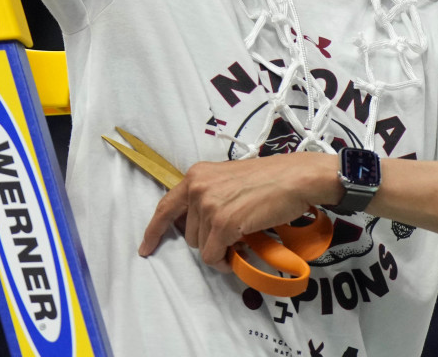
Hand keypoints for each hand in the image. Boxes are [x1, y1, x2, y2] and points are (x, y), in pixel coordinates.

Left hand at [139, 151, 338, 270]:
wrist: (293, 178)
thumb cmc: (267, 178)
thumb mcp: (227, 179)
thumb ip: (209, 195)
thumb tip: (199, 225)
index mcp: (196, 175)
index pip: (166, 206)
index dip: (153, 230)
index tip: (145, 248)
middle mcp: (197, 188)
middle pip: (188, 233)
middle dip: (206, 240)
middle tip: (231, 235)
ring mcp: (209, 206)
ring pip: (202, 248)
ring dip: (219, 251)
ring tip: (241, 239)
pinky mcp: (223, 223)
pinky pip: (214, 256)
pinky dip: (225, 262)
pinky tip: (241, 252)